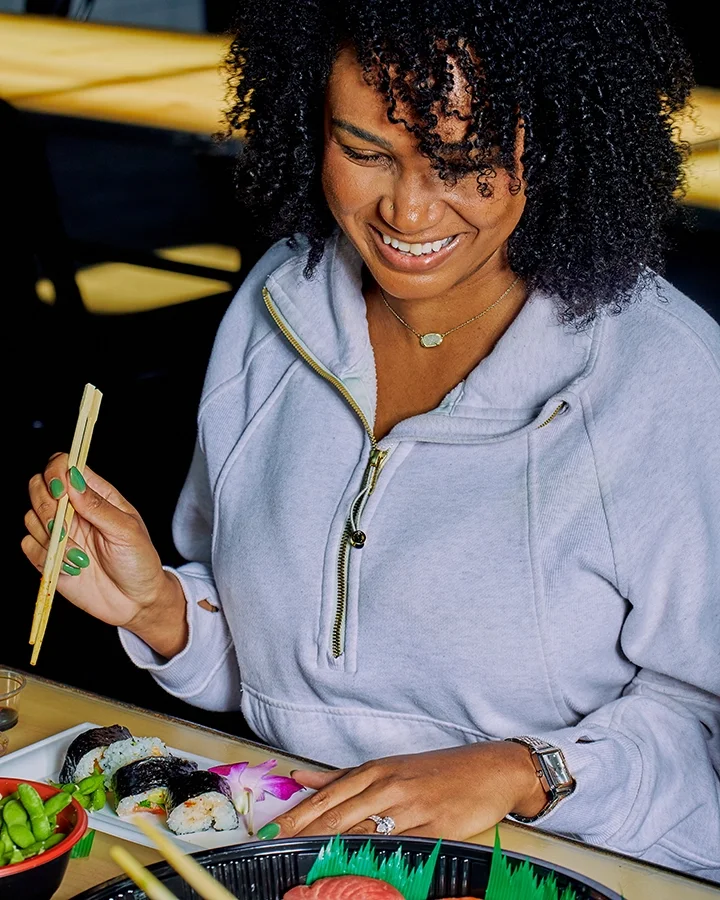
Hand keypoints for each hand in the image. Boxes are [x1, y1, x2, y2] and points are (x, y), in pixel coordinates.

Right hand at [22, 452, 186, 657]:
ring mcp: (59, 532)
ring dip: (52, 539)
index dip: (55, 472)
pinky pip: (28, 546)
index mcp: (96, 494)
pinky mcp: (48, 556)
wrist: (135, 602)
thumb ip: (99, 506)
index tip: (60, 492)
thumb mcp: (127, 531)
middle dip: (46, 507)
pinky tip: (71, 569)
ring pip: (30, 517)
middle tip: (65, 529)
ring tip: (80, 558)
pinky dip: (44, 557)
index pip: (64, 465)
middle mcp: (73, 509)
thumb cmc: (140, 561)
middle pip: (38, 486)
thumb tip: (73, 479)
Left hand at [264, 741, 546, 839]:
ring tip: (303, 861)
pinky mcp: (432, 829)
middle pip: (337, 814)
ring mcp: (410, 808)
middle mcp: (388, 785)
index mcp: (375, 770)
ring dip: (331, 847)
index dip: (296, 815)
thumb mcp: (388, 767)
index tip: (269, 830)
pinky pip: (398, 845)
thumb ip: (343, 777)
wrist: (490, 770)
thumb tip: (301, 777)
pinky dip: (375, 856)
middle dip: (303, 833)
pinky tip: (356, 866)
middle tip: (275, 847)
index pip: (326, 796)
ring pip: (363, 830)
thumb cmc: (437, 771)